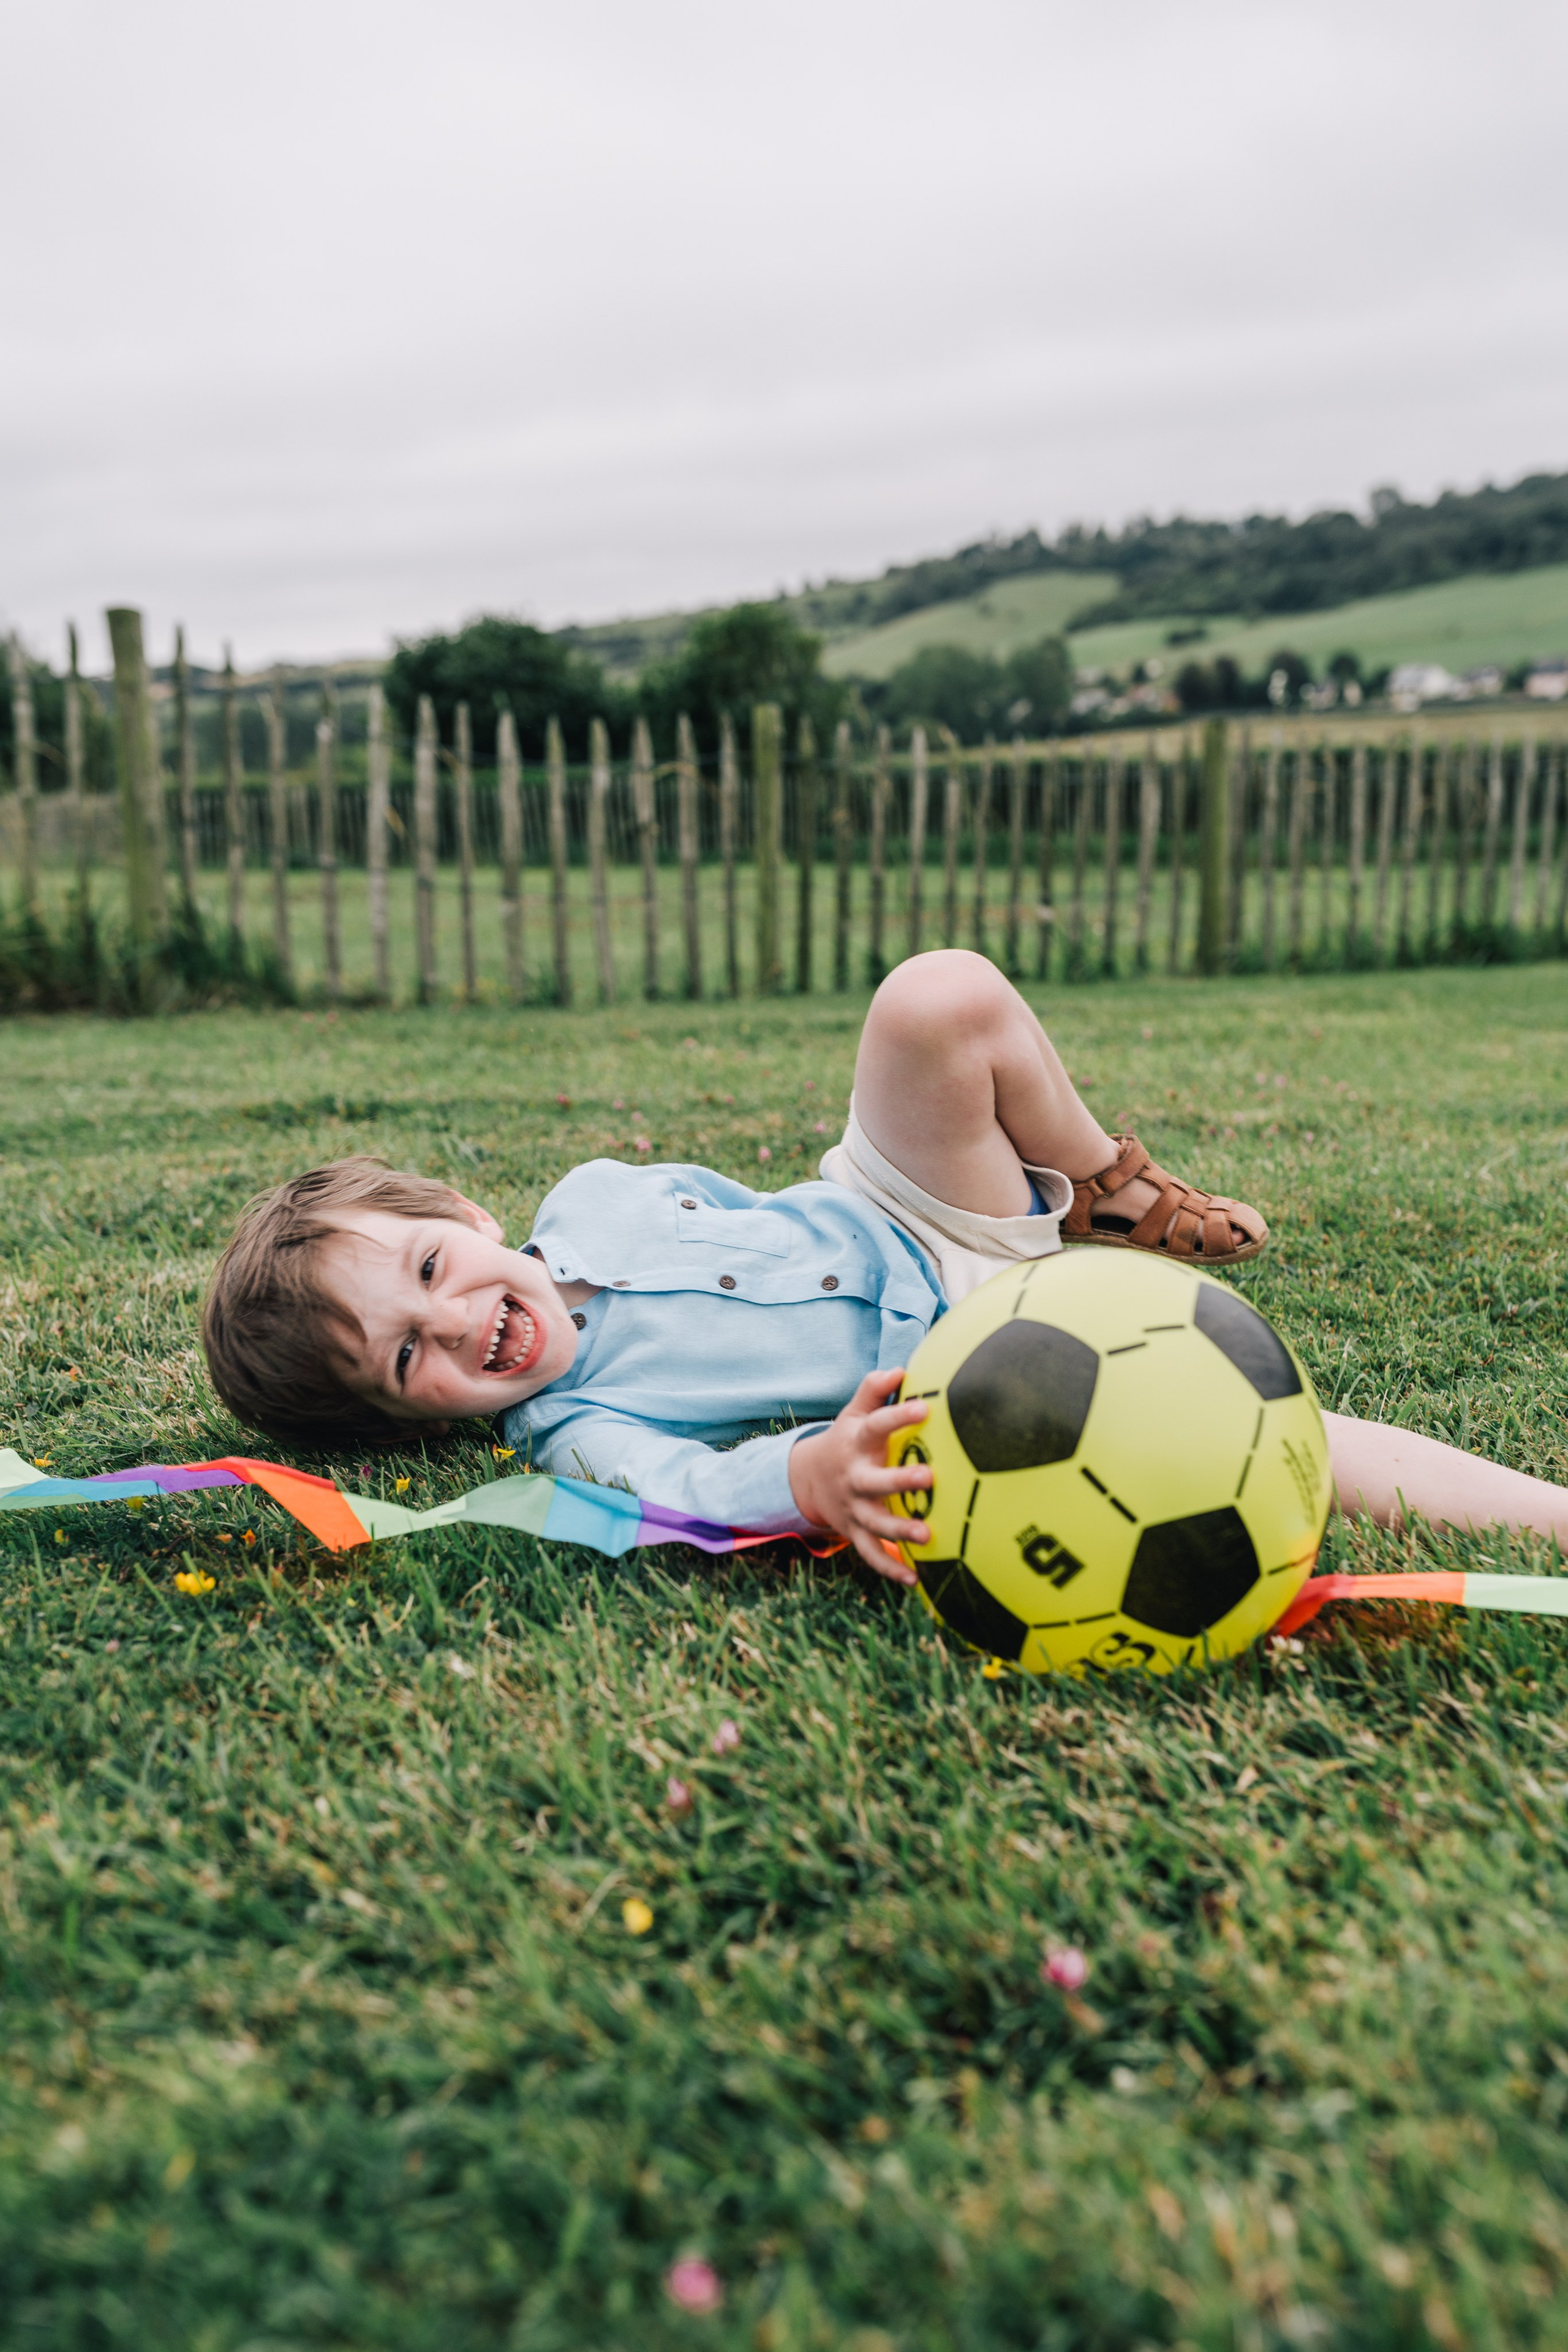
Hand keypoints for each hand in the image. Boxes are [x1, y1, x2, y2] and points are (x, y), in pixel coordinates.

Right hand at [787, 1366, 930, 1584]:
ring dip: (898, 1530)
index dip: (899, 1415)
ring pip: (874, 1523)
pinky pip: (871, 1554)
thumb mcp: (853, 1413)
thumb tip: (900, 1369)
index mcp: (856, 1444)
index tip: (925, 1407)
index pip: (877, 1425)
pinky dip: (890, 1568)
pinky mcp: (854, 1532)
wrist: (807, 1479)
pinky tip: (916, 1579)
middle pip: (874, 1482)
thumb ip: (874, 1391)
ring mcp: (853, 1508)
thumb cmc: (846, 1440)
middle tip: (930, 1478)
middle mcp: (854, 1478)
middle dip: (900, 1482)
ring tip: (928, 1536)